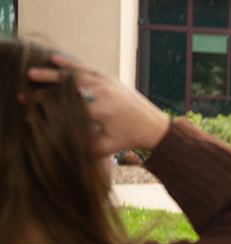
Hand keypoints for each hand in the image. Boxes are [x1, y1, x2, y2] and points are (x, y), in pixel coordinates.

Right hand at [26, 54, 170, 155]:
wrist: (154, 125)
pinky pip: (88, 69)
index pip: (68, 106)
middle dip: (46, 88)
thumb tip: (59, 145)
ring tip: (33, 73)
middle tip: (26, 89)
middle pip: (68, 88)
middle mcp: (104, 93)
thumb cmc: (130, 138)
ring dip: (54, 73)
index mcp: (102, 110)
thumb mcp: (107, 147)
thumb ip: (84, 147)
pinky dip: (71, 64)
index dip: (47, 108)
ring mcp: (108, 82)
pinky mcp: (110, 78)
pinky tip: (54, 59)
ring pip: (76, 75)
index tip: (30, 110)